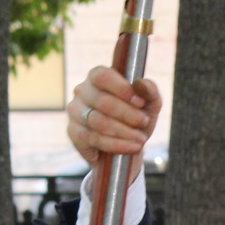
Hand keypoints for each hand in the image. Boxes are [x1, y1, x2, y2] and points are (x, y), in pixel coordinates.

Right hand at [67, 66, 161, 180]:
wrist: (126, 148)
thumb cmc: (136, 119)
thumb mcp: (149, 104)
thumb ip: (150, 90)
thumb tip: (140, 83)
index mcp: (97, 77)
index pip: (103, 76)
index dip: (122, 89)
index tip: (140, 102)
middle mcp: (82, 91)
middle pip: (103, 101)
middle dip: (128, 114)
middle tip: (143, 123)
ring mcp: (75, 112)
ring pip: (98, 121)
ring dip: (124, 132)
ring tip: (141, 138)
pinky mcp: (74, 133)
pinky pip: (94, 139)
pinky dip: (117, 145)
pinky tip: (131, 147)